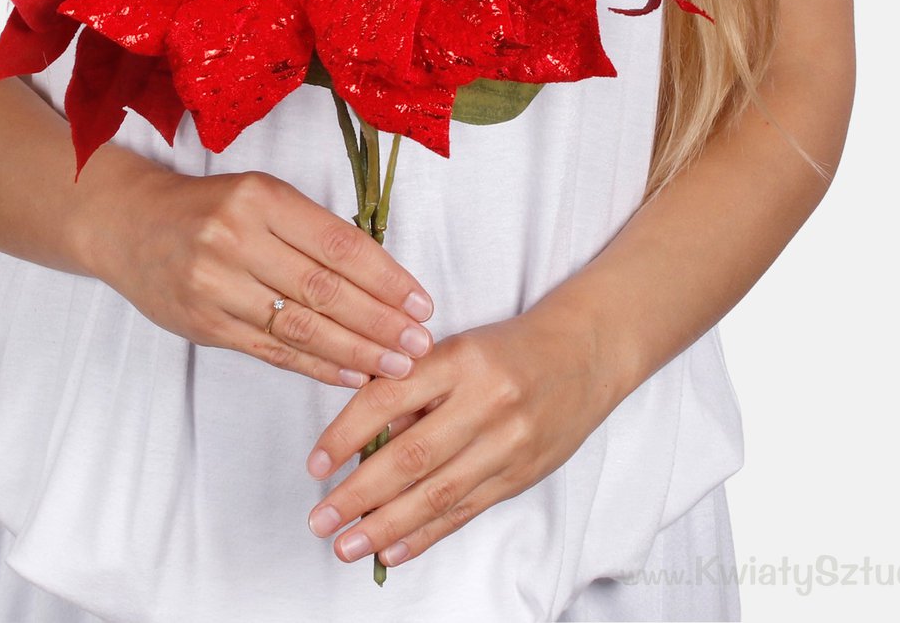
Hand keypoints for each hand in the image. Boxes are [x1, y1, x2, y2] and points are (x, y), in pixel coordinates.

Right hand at [69, 159, 436, 389]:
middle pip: (324, 289)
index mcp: (260, 198)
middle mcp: (236, 239)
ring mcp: (216, 285)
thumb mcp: (259, 195)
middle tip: (420, 343)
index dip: (385, 277)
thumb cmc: (209, 208)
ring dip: (357, 351)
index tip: (420, 301)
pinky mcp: (205, 324)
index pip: (338, 243)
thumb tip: (383, 278)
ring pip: (301, 326)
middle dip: (380, 321)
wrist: (129, 225)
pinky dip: (317, 366)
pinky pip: (272, 351)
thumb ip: (311, 230)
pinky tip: (351, 374)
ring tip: (397, 366)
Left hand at [301, 298, 623, 568]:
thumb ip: (414, 387)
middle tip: (320, 518)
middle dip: (358, 494)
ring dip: (386, 527)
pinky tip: (393, 551)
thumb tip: (360, 441)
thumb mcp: (457, 349)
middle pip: (410, 457)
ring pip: (437, 494)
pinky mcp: (521, 475)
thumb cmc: (509, 349)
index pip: (388, 398)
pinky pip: (466, 511)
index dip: (346, 434)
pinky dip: (426, 536)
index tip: (315, 464)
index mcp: (459, 359)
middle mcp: (484, 402)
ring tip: (347, 545)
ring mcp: (506, 443)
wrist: (583, 354)